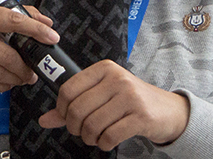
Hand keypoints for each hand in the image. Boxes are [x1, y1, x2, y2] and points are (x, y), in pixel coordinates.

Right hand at [0, 5, 58, 97]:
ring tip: (21, 78)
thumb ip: (17, 17)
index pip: (10, 19)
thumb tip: (46, 21)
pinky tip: (5, 83)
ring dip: (15, 79)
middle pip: (6, 54)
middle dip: (24, 67)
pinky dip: (2, 86)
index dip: (33, 28)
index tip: (51, 37)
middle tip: (32, 72)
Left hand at [37, 60, 189, 150]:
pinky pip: (109, 136)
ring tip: (94, 137)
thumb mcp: (101, 95)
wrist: (168, 110)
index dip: (62, 110)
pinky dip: (103, 143)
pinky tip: (107, 141)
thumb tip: (44, 120)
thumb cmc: (129, 101)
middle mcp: (117, 79)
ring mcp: (130, 97)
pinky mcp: (141, 116)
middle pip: (78, 109)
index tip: (68, 118)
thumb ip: (72, 106)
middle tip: (81, 132)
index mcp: (104, 69)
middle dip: (75, 128)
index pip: (68, 90)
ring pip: (92, 125)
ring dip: (89, 138)